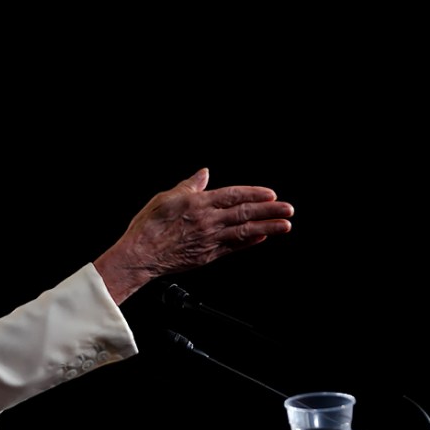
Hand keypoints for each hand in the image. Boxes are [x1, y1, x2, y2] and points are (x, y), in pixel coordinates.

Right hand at [94, 168, 293, 303]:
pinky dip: (249, 242)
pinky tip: (261, 238)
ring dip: (267, 228)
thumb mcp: (166, 197)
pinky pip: (234, 247)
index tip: (271, 194)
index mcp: (199, 204)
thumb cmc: (149, 226)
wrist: (141, 254)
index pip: (234, 196)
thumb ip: (189, 186)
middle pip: (245, 213)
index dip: (254, 194)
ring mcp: (210, 240)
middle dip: (270, 211)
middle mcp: (208, 221)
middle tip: (288, 209)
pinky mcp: (208, 256)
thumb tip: (203, 174)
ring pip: (244, 231)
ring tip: (285, 226)